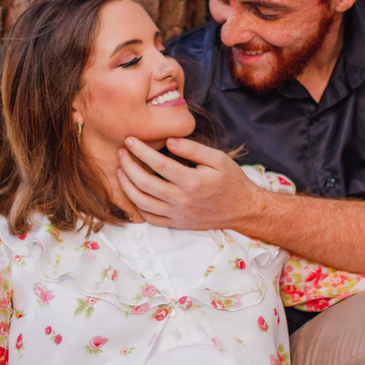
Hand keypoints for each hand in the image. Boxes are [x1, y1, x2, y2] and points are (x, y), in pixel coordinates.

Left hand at [116, 137, 259, 230]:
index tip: (130, 140)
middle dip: (127, 166)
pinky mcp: (177, 224)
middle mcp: (182, 200)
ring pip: (142, 203)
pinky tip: (133, 193)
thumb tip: (169, 141)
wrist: (243, 210)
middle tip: (120, 152)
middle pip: (144, 183)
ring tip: (120, 171)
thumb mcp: (218, 158)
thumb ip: (192, 149)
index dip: (140, 150)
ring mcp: (178, 214)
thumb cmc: (231, 181)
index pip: (158, 164)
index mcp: (192, 182)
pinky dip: (137, 206)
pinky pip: (150, 218)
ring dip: (126, 186)